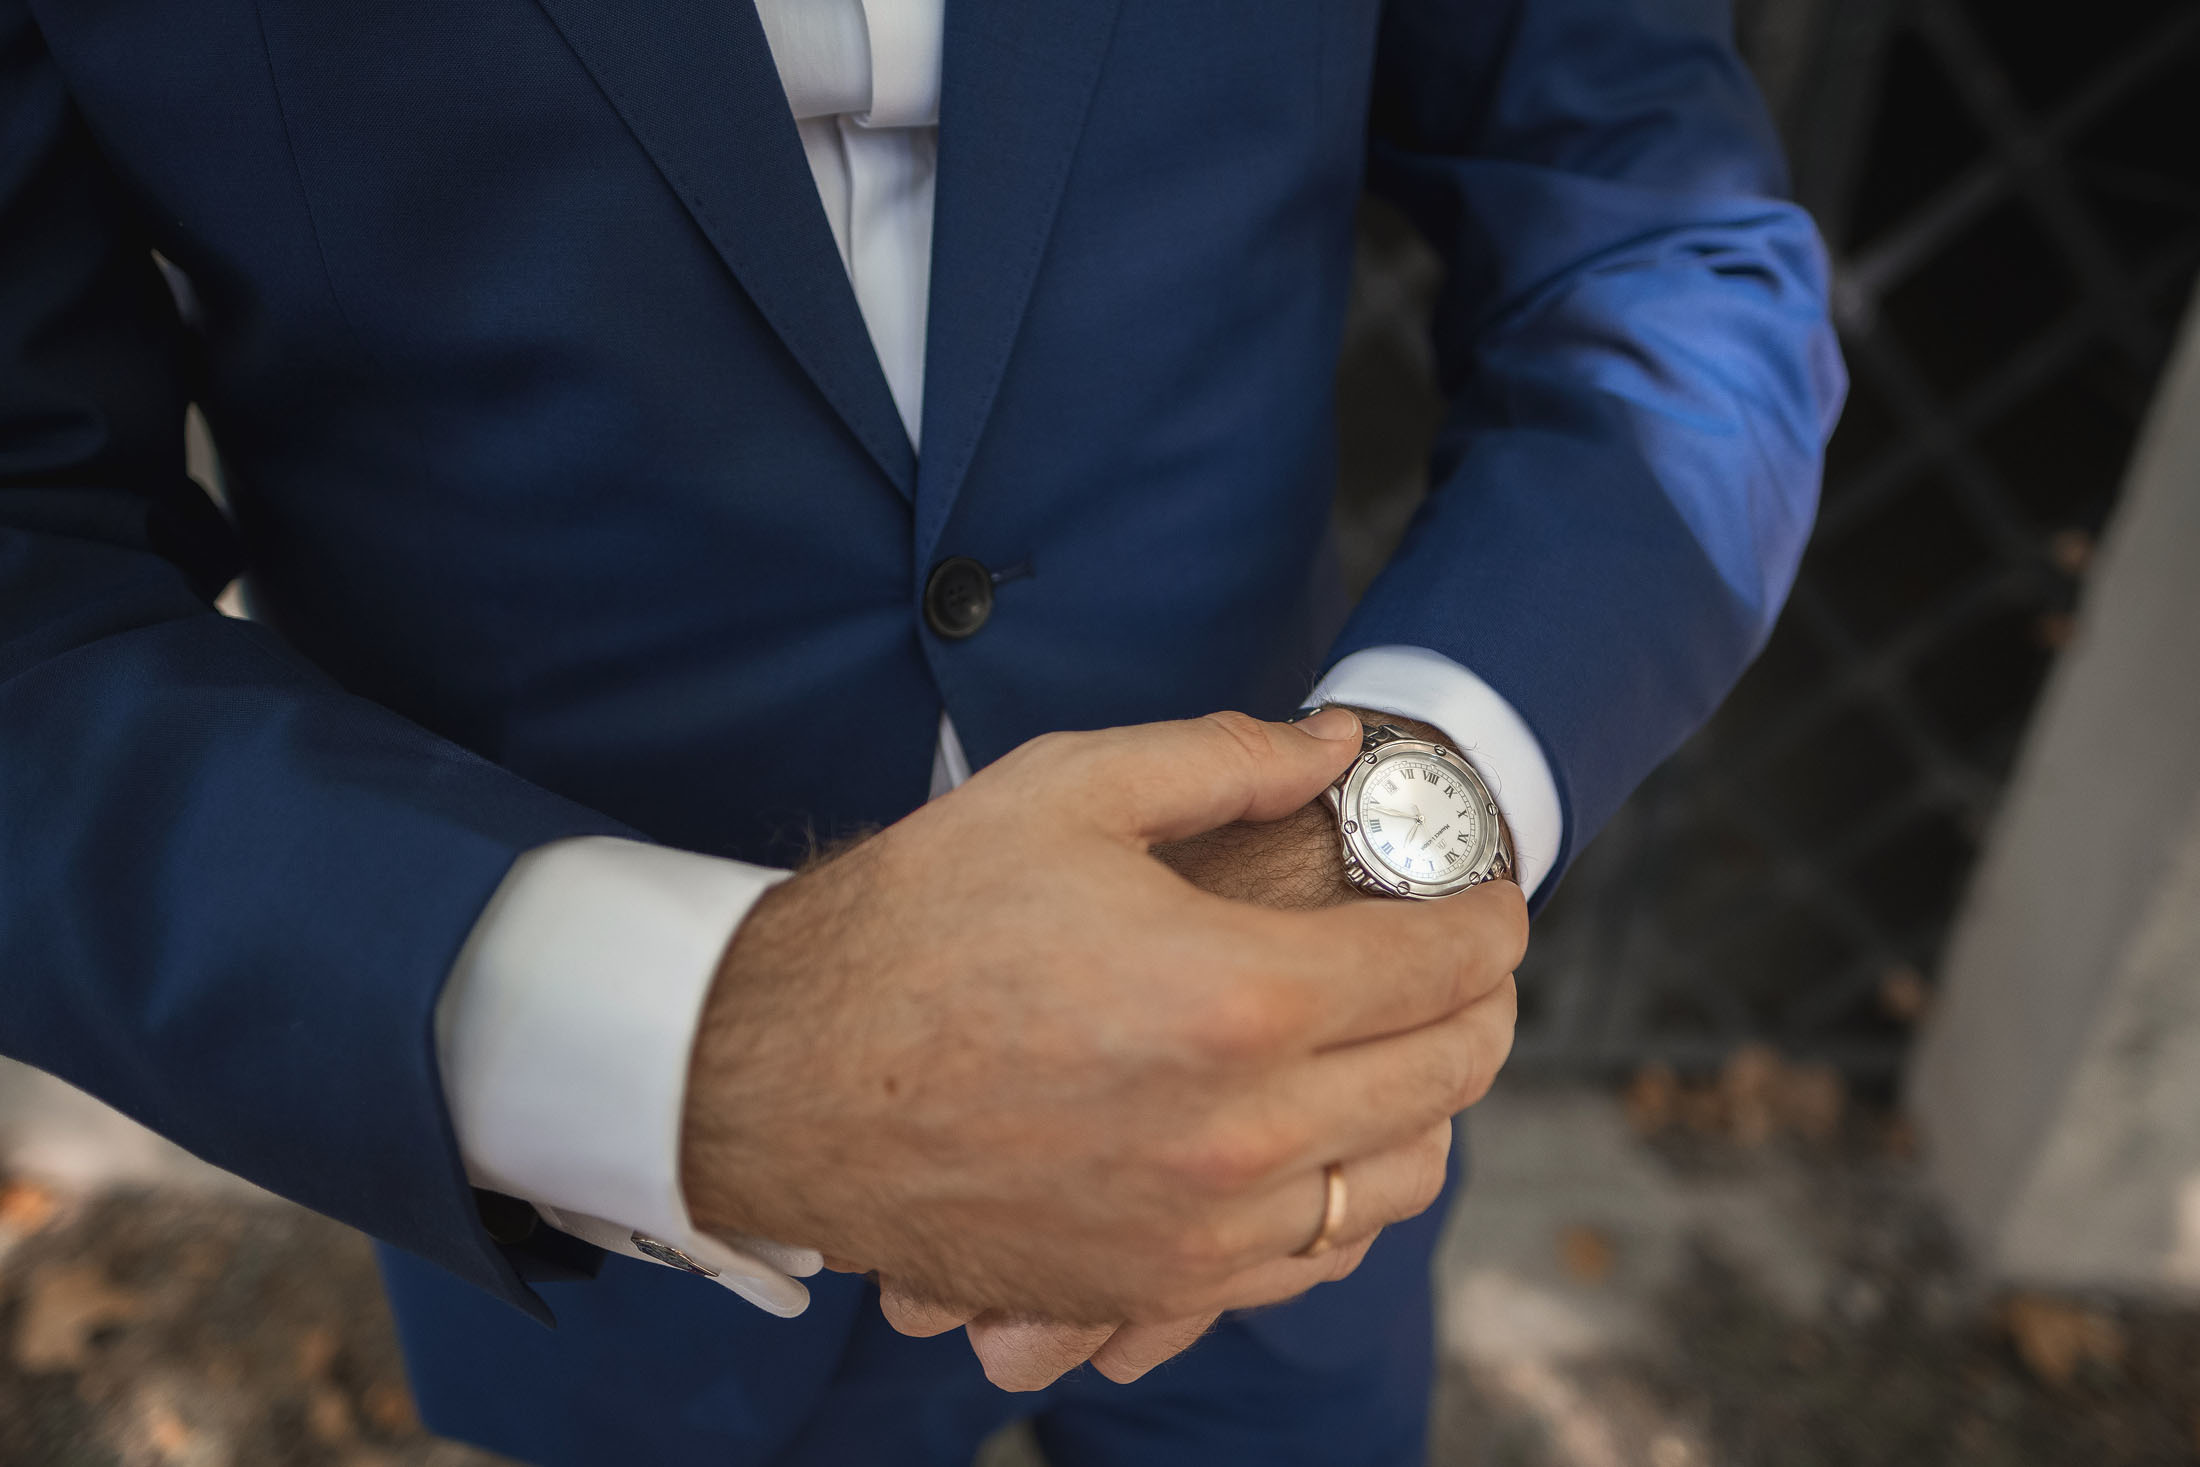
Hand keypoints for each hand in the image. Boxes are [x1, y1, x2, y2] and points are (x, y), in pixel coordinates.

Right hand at [681, 709, 1526, 1325]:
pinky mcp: (1150, 1289)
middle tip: (1465, 967)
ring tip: (1393, 1049)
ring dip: (1425, 1108)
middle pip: (1449, 1077)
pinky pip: (1307, 1259)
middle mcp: (1242, 1135)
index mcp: (1236, 998)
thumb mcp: (1063, 790)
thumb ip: (1225, 757)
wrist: (774, 1084)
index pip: (1443, 968)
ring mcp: (1201, 1233)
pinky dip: (1341, 1194)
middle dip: (1483, 1008)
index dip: (1490, 922)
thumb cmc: (913, 924)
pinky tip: (1312, 1140)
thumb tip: (1339, 745)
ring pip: (1397, 1183)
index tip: (1490, 903)